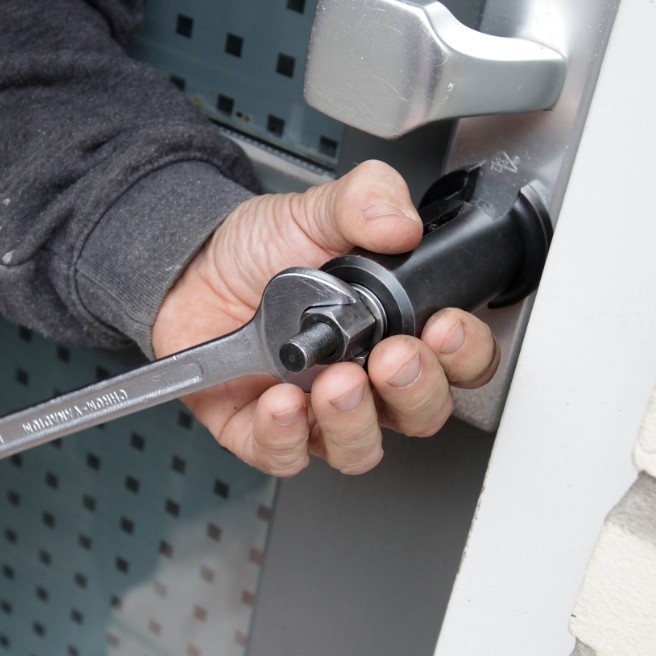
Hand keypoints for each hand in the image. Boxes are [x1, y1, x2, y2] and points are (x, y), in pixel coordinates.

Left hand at [152, 160, 499, 476]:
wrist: (191, 264)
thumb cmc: (261, 249)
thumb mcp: (316, 210)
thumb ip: (366, 199)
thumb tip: (401, 223)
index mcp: (392, 328)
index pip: (455, 360)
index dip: (463, 353)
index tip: (445, 328)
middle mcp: (364, 377)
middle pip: (419, 412)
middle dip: (415, 390)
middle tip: (392, 358)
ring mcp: (316, 409)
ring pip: (359, 447)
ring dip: (355, 421)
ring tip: (335, 383)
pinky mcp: (263, 431)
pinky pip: (286, 455)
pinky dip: (286, 436)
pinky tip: (281, 403)